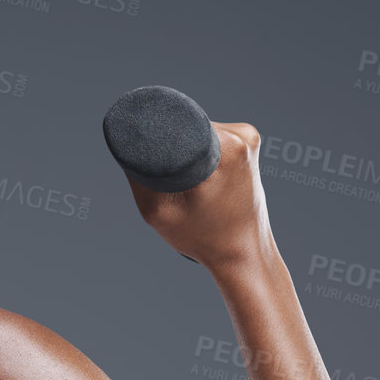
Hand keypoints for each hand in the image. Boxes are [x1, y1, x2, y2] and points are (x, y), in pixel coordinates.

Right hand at [123, 122, 273, 274]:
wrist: (243, 255)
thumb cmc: (203, 238)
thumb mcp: (158, 212)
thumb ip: (138, 176)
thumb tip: (129, 144)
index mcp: (223, 148)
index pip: (175, 124)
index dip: (156, 136)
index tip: (151, 156)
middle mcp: (240, 137)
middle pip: (190, 124)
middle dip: (175, 146)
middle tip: (175, 178)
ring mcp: (249, 138)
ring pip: (202, 130)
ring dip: (190, 149)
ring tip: (193, 183)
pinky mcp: (251, 143)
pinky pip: (216, 138)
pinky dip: (205, 153)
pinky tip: (206, 178)